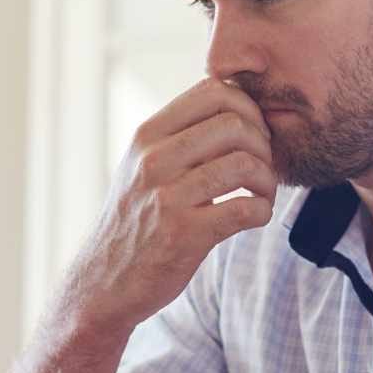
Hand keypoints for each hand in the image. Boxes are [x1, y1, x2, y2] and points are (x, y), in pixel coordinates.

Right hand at [65, 78, 277, 335]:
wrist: (104, 282)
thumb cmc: (135, 220)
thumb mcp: (142, 166)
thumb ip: (177, 135)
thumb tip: (232, 101)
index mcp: (147, 136)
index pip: (214, 91)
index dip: (248, 108)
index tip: (253, 135)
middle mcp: (153, 160)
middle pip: (235, 123)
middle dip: (263, 144)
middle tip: (263, 167)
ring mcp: (167, 197)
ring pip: (244, 164)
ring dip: (267, 180)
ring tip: (262, 194)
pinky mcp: (184, 234)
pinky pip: (246, 209)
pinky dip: (262, 211)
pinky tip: (254, 216)